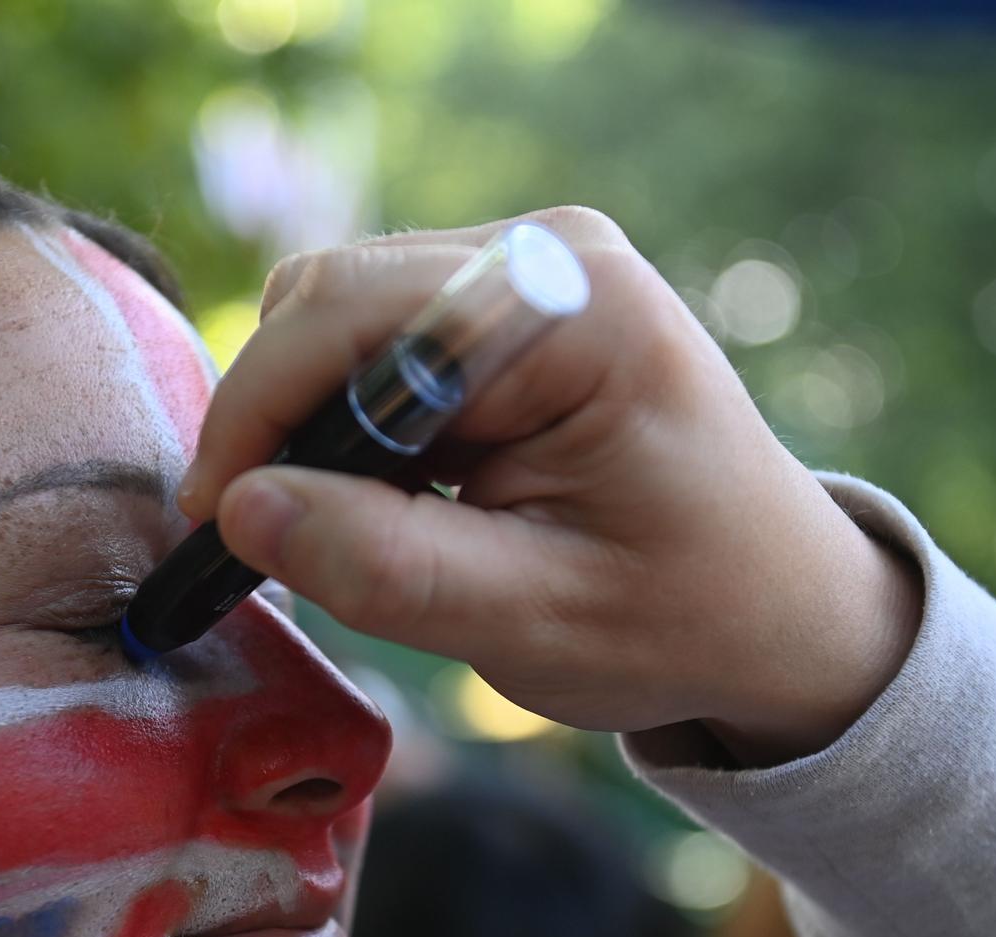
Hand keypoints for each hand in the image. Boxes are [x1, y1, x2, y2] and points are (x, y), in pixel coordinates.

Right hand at [179, 208, 919, 765]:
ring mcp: (526, 269)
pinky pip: (377, 342)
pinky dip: (351, 422)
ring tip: (354, 530)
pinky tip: (393, 499)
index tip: (215, 523)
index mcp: (575, 308)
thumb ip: (388, 566)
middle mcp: (547, 254)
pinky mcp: (504, 306)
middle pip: (332, 297)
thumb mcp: (532, 623)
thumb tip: (241, 508)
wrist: (780, 609)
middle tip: (272, 541)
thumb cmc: (682, 621)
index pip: (353, 313)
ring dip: (314, 423)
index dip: (257, 412)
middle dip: (277, 419)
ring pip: (338, 316)